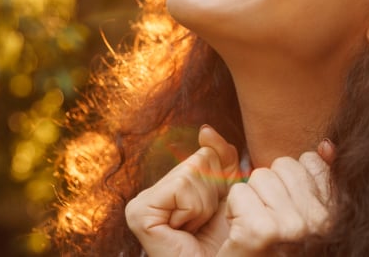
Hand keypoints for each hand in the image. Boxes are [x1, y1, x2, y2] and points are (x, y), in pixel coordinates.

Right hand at [125, 125, 240, 256]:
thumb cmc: (225, 239)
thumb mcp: (230, 190)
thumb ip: (222, 157)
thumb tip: (204, 130)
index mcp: (173, 187)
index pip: (207, 153)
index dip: (224, 179)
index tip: (215, 211)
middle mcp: (153, 192)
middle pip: (200, 159)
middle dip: (214, 192)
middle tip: (205, 223)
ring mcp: (143, 202)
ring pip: (192, 170)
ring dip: (205, 204)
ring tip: (195, 228)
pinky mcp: (139, 211)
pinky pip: (181, 186)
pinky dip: (194, 209)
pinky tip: (184, 230)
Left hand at [218, 140, 334, 255]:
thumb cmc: (272, 249)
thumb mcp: (302, 209)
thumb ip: (318, 175)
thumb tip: (325, 146)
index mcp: (333, 214)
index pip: (310, 161)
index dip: (290, 182)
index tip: (286, 211)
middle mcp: (320, 222)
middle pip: (283, 166)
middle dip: (269, 188)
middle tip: (269, 223)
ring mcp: (292, 227)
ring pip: (260, 176)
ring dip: (251, 200)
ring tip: (257, 230)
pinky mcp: (261, 231)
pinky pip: (239, 193)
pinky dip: (234, 212)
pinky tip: (242, 236)